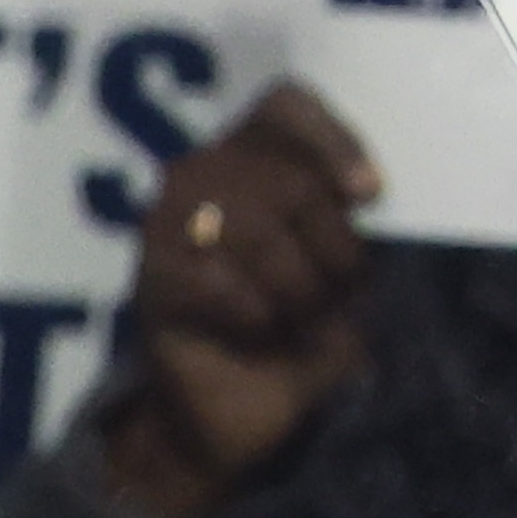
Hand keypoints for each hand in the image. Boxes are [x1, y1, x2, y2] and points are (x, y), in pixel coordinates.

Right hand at [105, 82, 378, 517]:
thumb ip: (348, 213)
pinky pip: (214, 280)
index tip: (369, 197)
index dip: (331, 139)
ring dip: (296, 283)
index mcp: (251, 158)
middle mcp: (199, 179)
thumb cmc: (303, 329)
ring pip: (249, 227)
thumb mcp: (345, 262)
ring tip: (301, 318)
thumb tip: (365, 188)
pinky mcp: (148, 283)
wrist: (244, 413)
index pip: (283, 105)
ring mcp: (163, 228)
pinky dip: (255, 314)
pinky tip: (257, 333)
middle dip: (330, 242)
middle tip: (341, 290)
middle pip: (281, 177)